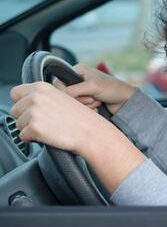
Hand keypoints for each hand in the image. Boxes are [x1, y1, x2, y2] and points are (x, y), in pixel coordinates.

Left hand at [10, 81, 146, 192]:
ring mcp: (33, 112)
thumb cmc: (80, 118)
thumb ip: (43, 96)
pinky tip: (48, 136)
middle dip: (25, 117)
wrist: (91, 132)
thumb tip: (26, 101)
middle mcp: (35, 97)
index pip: (16, 93)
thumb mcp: (62, 98)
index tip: (31, 110)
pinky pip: (23, 137)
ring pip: (18, 124)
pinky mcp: (34, 128)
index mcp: (41, 87)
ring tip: (49, 128)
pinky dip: (33, 139)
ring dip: (30, 129)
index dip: (22, 103)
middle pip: (15, 110)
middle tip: (45, 121)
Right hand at [54, 64, 134, 114]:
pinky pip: (80, 110)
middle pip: (66, 96)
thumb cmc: (113, 89)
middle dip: (81, 100)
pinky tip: (99, 106)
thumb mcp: (92, 86)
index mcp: (78, 71)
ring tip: (98, 101)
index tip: (80, 94)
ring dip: (87, 106)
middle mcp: (79, 80)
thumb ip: (74, 90)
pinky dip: (90, 110)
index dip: (67, 92)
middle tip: (93, 98)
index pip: (59, 83)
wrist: (126, 102)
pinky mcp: (87, 102)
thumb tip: (59, 96)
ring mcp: (83, 92)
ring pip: (73, 104)